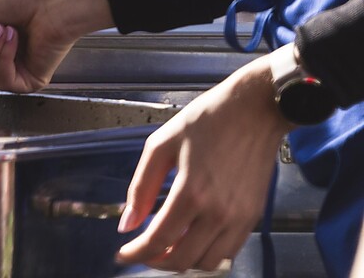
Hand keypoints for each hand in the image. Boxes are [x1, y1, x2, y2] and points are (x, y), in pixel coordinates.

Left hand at [116, 55, 291, 271]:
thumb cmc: (205, 122)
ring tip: (165, 247)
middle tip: (141, 251)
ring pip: (208, 262)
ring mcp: (240, 219)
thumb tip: (127, 224)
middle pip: (184, 259)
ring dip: (183, 261)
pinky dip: (207, 254)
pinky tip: (191, 240)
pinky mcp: (254, 217)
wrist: (254, 112)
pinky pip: (229, 251)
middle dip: (157, 261)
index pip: (159, 240)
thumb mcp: (160, 145)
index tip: (122, 255)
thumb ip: (141, 187)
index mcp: (191, 194)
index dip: (137, 253)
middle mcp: (218, 214)